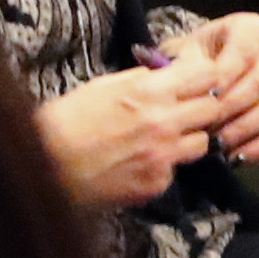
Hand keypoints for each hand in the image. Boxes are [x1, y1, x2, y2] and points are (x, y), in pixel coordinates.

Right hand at [35, 66, 210, 209]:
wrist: (45, 168)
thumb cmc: (66, 121)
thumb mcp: (102, 87)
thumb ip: (140, 79)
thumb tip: (164, 73)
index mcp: (149, 91)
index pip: (206, 74)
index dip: (206, 76)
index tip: (199, 80)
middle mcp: (164, 122)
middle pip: (213, 109)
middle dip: (203, 107)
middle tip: (187, 111)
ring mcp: (163, 156)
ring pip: (202, 143)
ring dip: (189, 138)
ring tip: (165, 140)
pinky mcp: (156, 184)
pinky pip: (175, 170)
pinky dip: (163, 166)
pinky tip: (140, 164)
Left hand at [149, 11, 258, 165]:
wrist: (195, 77)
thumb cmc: (186, 63)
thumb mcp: (180, 57)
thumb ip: (187, 69)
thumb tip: (189, 88)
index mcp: (250, 28)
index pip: (245, 52)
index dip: (225, 76)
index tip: (203, 97)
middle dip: (233, 107)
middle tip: (206, 126)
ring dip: (244, 129)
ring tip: (216, 144)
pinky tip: (236, 157)